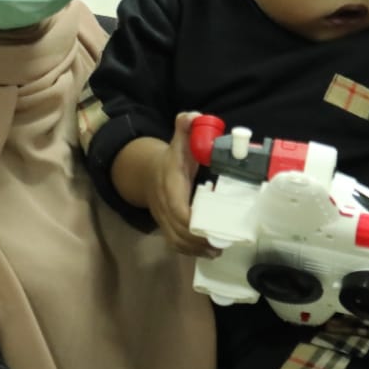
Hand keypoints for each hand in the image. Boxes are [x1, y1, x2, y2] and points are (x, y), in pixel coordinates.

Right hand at [150, 113, 204, 254]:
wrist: (146, 173)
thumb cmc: (170, 159)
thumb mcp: (179, 142)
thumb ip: (185, 129)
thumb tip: (192, 116)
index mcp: (170, 188)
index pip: (179, 210)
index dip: (193, 222)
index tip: (210, 227)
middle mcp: (164, 207)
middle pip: (179, 231)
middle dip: (198, 240)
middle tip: (221, 243)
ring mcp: (164, 219)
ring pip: (176, 241)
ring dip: (195, 249)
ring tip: (216, 251)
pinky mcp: (167, 226)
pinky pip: (175, 243)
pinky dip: (190, 250)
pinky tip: (207, 252)